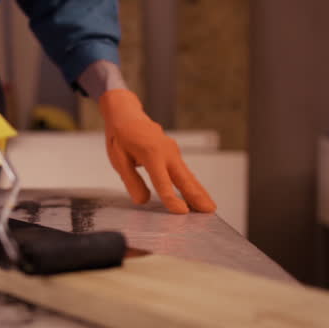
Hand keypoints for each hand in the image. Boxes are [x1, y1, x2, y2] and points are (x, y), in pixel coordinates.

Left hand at [99, 89, 215, 213]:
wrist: (126, 114)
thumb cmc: (121, 136)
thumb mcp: (118, 160)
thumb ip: (131, 181)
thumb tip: (143, 201)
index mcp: (151, 153)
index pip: (163, 182)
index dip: (172, 199)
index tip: (182, 213)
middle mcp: (167, 152)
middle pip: (185, 178)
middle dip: (198, 196)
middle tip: (210, 211)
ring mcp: (173, 151)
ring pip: (188, 175)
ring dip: (200, 192)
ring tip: (209, 207)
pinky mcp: (174, 153)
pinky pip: (185, 171)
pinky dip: (193, 184)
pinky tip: (198, 195)